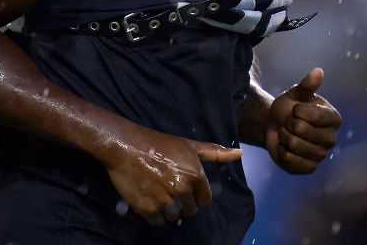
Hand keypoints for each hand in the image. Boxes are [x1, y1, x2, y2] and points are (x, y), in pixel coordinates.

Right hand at [101, 125, 241, 225]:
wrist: (126, 146)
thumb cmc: (160, 144)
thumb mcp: (189, 145)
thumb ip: (215, 152)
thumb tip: (240, 153)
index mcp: (196, 176)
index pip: (204, 201)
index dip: (195, 195)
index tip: (182, 187)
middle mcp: (183, 190)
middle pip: (190, 211)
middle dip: (181, 203)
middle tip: (168, 188)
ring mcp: (165, 201)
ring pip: (174, 217)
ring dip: (167, 209)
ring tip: (157, 193)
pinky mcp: (148, 209)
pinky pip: (158, 222)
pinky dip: (154, 214)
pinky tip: (149, 198)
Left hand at [266, 68, 340, 173]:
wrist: (277, 126)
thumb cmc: (289, 107)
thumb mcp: (296, 93)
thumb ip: (307, 85)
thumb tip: (318, 71)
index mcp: (333, 118)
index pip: (312, 115)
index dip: (297, 111)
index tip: (296, 110)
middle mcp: (332, 138)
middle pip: (301, 130)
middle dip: (288, 124)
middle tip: (289, 123)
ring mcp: (321, 155)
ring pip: (294, 145)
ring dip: (284, 137)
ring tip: (287, 134)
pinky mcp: (309, 168)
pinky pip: (291, 161)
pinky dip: (282, 152)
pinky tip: (285, 147)